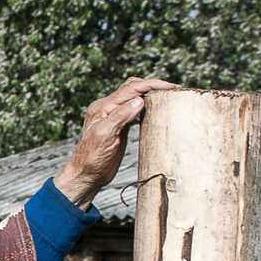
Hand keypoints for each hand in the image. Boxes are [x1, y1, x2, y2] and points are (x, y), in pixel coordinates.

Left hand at [55, 77, 177, 205]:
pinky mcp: (119, 125)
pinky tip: (156, 107)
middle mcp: (107, 108)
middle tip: (173, 89)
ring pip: (134, 96)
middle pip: (133, 88)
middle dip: (153, 85)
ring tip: (168, 94)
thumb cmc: (91, 159)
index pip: (130, 89)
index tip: (170, 86)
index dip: (151, 85)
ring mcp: (113, 116)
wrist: (87, 175)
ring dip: (150, 92)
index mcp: (103, 107)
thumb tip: (139, 100)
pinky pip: (134, 109)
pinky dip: (147, 104)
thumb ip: (120, 117)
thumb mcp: (104, 136)